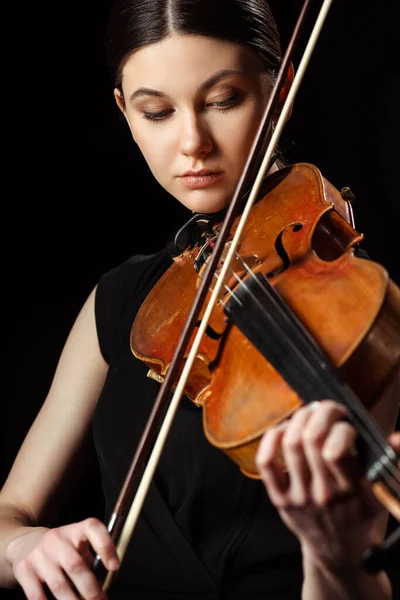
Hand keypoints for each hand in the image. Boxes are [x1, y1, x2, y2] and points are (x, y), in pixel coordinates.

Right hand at [5, 518, 119, 598]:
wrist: (25, 543)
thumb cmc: (60, 548)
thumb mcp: (77, 544)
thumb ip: (91, 558)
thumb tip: (107, 581)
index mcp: (75, 530)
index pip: (92, 528)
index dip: (106, 546)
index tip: (115, 566)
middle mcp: (57, 539)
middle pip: (76, 565)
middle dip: (91, 590)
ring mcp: (39, 555)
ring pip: (59, 585)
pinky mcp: (24, 570)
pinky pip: (38, 596)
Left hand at [255, 400, 392, 569]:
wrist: (338, 550)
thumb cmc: (360, 513)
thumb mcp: (382, 490)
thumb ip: (390, 460)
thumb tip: (396, 437)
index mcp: (352, 490)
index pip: (336, 450)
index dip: (340, 426)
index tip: (345, 422)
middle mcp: (324, 494)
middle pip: (311, 439)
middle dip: (318, 413)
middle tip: (324, 408)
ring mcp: (300, 496)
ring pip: (291, 444)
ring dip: (299, 419)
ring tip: (308, 414)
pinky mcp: (280, 499)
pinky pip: (267, 462)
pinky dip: (271, 439)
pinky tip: (283, 430)